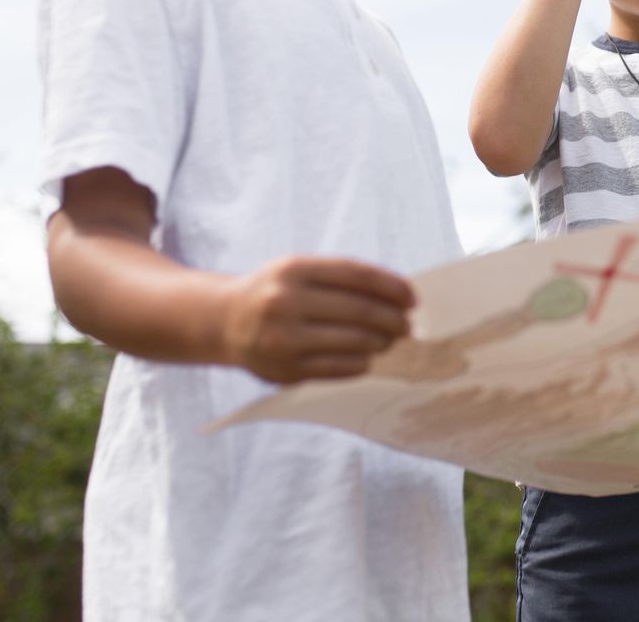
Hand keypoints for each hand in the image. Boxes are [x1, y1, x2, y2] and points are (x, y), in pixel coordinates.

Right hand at [218, 256, 415, 383]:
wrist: (226, 322)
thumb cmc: (276, 293)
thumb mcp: (300, 271)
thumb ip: (342, 279)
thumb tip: (398, 297)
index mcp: (294, 270)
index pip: (357, 276)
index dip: (391, 287)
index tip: (412, 298)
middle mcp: (285, 301)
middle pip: (359, 310)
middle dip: (392, 319)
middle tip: (406, 325)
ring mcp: (283, 338)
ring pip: (353, 341)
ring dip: (380, 342)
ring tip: (388, 341)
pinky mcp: (285, 369)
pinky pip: (338, 368)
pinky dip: (361, 363)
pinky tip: (367, 358)